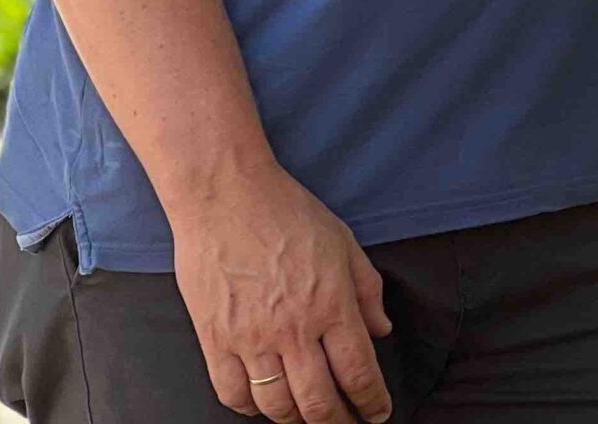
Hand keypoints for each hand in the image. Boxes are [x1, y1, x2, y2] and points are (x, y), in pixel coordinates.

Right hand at [168, 163, 391, 421]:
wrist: (226, 197)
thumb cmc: (288, 213)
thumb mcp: (344, 242)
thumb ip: (367, 290)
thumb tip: (382, 330)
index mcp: (332, 304)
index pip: (358, 373)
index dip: (372, 402)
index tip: (378, 413)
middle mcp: (293, 330)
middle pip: (319, 402)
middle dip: (338, 422)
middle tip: (346, 423)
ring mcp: (251, 339)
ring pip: (277, 406)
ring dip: (297, 419)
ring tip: (308, 416)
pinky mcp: (215, 340)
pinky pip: (233, 394)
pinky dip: (251, 409)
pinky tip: (263, 404)